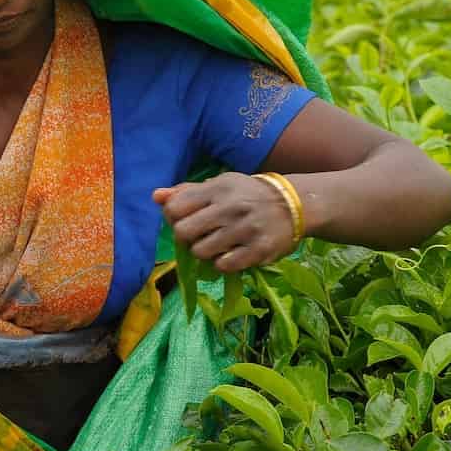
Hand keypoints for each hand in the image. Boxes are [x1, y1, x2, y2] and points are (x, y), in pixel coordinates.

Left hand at [153, 173, 297, 272]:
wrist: (295, 204)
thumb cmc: (247, 194)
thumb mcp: (219, 184)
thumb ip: (186, 191)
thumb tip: (155, 196)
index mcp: (217, 188)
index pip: (174, 208)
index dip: (173, 217)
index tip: (185, 219)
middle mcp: (230, 208)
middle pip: (183, 232)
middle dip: (186, 237)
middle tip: (199, 235)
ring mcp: (244, 230)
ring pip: (200, 252)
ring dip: (204, 252)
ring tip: (217, 244)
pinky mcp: (258, 250)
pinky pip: (223, 266)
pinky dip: (222, 263)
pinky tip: (232, 253)